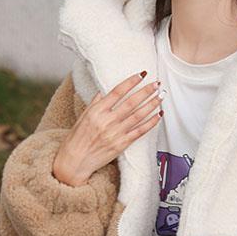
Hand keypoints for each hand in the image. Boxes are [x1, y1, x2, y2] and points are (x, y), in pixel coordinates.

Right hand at [53, 71, 163, 185]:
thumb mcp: (83, 116)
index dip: (131, 82)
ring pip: (139, 115)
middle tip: (157, 83)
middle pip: (131, 102)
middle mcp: (107, 120)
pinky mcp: (122, 144)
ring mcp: (116, 132)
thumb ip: (95, 103)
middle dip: (146, 91)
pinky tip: (159, 115)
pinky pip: (140, 131)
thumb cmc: (77, 138)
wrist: (75, 161)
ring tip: (161, 96)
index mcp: (97, 111)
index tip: (142, 74)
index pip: (117, 91)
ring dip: (152, 104)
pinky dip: (151, 122)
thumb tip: (103, 91)